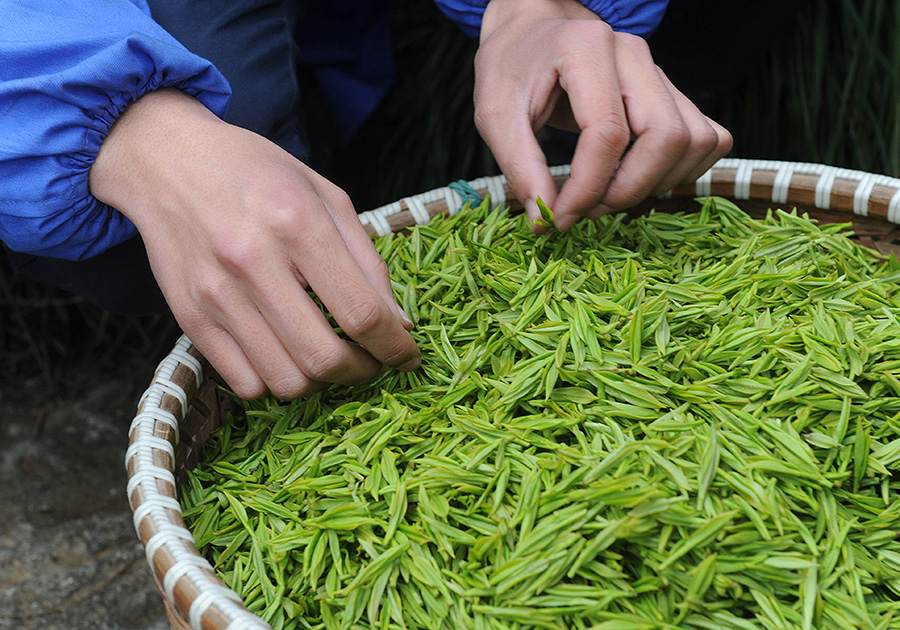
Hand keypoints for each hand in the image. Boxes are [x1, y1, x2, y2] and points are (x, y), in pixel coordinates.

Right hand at [90, 89, 419, 398]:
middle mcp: (253, 261)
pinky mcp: (189, 317)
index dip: (394, 347)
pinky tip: (285, 354)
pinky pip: (244, 383)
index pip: (361, 312)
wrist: (165, 159)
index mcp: (297, 222)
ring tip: (329, 358)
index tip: (407, 356)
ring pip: (285, 381)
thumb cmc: (256, 173)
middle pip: (323, 357)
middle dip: (363, 373)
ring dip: (321, 383)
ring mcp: (216, 294)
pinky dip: (275, 381)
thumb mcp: (326, 195)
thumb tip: (399, 325)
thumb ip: (367, 261)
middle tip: (372, 363)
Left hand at [475, 0, 732, 230]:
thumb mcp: (495, 115)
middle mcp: (634, 55)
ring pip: (695, 140)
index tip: (559, 217)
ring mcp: (659, 72)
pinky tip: (638, 181)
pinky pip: (706, 138)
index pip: (608, 132)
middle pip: (666, 136)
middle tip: (586, 209)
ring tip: (607, 197)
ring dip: (657, 184)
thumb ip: (520, 167)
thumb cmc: (511, 68)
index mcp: (587, 49)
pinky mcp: (671, 92)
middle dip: (629, 189)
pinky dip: (681, 171)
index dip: (588, 187)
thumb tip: (544, 219)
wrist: (531, 31)